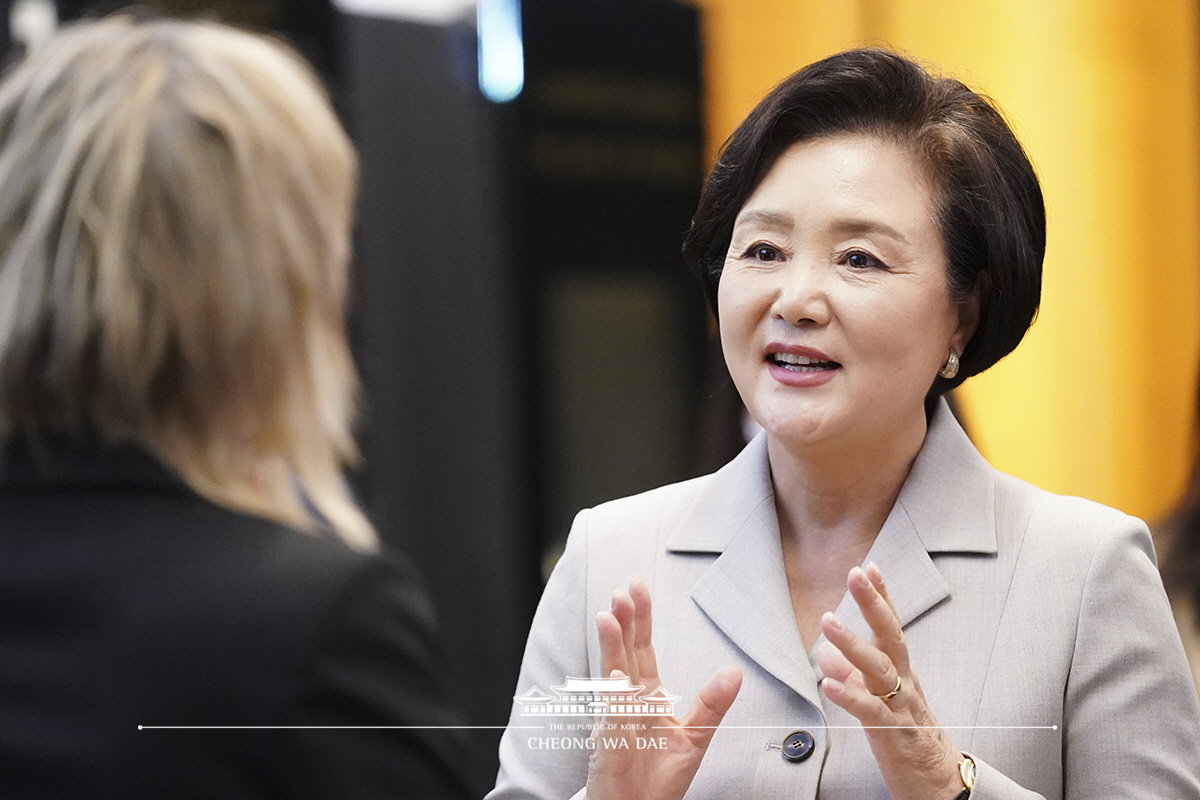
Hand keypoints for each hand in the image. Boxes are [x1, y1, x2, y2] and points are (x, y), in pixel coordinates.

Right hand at [586, 578, 741, 799]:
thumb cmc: (660, 778)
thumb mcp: (695, 736)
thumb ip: (711, 703)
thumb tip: (734, 671)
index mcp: (646, 696)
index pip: (641, 649)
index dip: (640, 619)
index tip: (637, 589)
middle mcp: (627, 702)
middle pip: (625, 653)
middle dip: (623, 622)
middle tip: (623, 591)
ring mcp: (615, 721)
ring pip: (613, 677)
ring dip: (610, 646)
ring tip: (608, 616)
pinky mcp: (610, 745)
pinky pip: (612, 717)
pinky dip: (613, 695)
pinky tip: (615, 673)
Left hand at [816, 563, 964, 799]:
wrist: (940, 785)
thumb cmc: (910, 738)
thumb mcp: (879, 700)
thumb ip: (855, 674)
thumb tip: (827, 652)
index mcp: (901, 672)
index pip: (891, 627)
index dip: (881, 597)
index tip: (869, 566)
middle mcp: (904, 683)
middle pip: (890, 636)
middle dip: (873, 603)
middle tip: (856, 574)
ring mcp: (902, 707)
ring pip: (880, 669)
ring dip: (852, 643)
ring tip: (828, 621)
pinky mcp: (895, 735)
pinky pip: (871, 712)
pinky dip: (850, 696)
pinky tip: (829, 684)